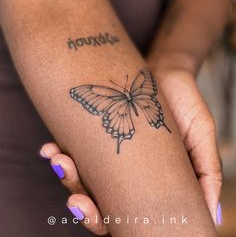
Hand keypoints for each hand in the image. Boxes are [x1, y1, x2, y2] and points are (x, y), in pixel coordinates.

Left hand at [40, 68, 221, 234]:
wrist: (167, 71)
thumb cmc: (186, 104)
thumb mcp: (202, 136)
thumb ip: (207, 172)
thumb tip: (211, 216)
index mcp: (151, 181)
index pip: (126, 214)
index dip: (108, 222)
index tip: (96, 216)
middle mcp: (127, 172)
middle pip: (98, 201)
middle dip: (82, 203)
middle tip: (74, 202)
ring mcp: (109, 153)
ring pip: (81, 177)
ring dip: (66, 175)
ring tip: (59, 161)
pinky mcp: (96, 134)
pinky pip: (74, 148)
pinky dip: (59, 151)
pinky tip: (50, 148)